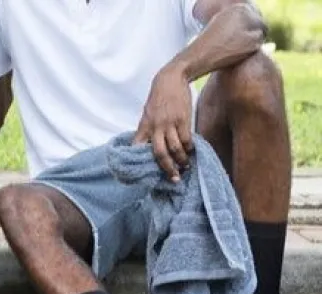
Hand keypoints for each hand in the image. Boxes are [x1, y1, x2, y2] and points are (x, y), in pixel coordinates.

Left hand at [133, 66, 193, 182]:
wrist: (171, 79)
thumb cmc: (158, 98)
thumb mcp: (147, 114)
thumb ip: (147, 130)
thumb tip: (146, 147)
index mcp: (144, 126)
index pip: (138, 147)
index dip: (140, 161)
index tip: (144, 173)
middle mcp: (155, 127)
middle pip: (159, 153)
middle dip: (166, 168)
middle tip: (173, 178)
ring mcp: (169, 124)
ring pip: (174, 148)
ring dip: (181, 160)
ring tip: (185, 167)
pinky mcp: (182, 119)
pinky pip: (186, 139)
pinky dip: (189, 148)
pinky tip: (191, 153)